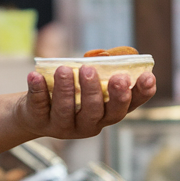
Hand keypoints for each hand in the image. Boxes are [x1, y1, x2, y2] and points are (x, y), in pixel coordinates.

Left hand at [18, 65, 156, 139]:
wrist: (31, 113)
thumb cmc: (67, 94)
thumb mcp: (85, 86)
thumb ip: (99, 73)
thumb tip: (110, 54)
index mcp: (105, 115)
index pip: (126, 108)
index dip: (139, 94)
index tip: (148, 77)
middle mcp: (87, 125)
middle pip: (96, 112)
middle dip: (95, 91)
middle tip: (90, 70)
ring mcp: (62, 126)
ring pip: (66, 110)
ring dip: (66, 88)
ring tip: (64, 69)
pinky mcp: (39, 120)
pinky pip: (39, 105)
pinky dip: (38, 89)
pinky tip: (35, 75)